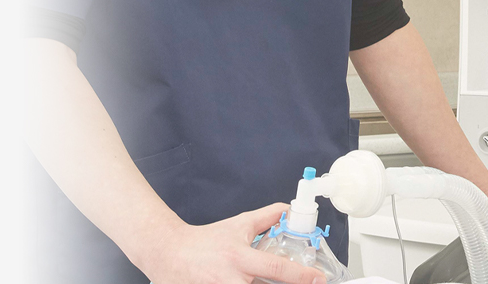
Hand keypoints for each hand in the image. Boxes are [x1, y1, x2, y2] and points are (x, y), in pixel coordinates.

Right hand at [126, 203, 325, 283]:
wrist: (169, 253)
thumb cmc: (204, 242)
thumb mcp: (237, 225)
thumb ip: (265, 218)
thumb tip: (287, 211)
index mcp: (240, 258)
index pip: (278, 268)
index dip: (302, 275)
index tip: (318, 278)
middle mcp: (232, 280)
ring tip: (261, 279)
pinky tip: (250, 282)